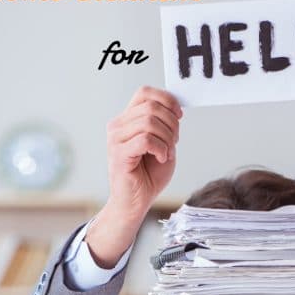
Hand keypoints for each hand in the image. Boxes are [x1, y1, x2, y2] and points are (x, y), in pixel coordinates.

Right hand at [87, 86, 182, 267]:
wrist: (136, 202)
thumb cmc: (148, 175)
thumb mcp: (163, 143)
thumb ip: (165, 125)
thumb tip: (174, 109)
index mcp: (127, 120)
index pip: (144, 93)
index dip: (166, 99)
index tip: (179, 115)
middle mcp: (117, 126)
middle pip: (151, 106)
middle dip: (171, 123)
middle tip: (174, 141)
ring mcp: (116, 140)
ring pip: (149, 122)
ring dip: (167, 138)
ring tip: (167, 152)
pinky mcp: (119, 154)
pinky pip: (145, 140)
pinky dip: (160, 148)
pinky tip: (161, 158)